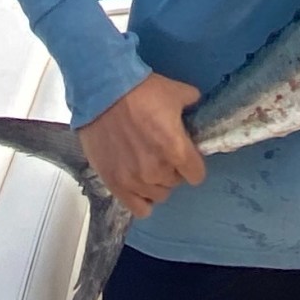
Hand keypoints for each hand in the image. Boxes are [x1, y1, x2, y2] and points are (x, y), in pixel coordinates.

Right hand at [77, 73, 204, 216]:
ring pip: (158, 195)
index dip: (193, 164)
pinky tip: (138, 185)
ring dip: (156, 183)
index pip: (197, 175)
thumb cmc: (140, 91)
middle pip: (176, 183)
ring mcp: (134, 180)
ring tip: (145, 165)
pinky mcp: (114, 184)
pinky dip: (141, 199)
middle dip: (172, 169)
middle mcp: (157, 171)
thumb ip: (192, 103)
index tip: (186, 155)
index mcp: (176, 150)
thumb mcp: (176, 92)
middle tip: (160, 153)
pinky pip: (138, 208)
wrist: (101, 92)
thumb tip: (195, 105)